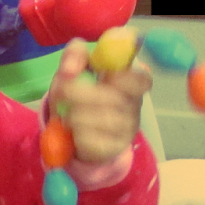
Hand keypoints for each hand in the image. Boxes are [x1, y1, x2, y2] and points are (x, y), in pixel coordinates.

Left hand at [46, 39, 152, 165]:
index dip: (123, 77)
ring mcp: (127, 128)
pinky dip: (76, 134)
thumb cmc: (79, 93)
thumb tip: (70, 66)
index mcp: (131, 80)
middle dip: (80, 94)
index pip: (142, 79)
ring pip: (102, 120)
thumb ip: (74, 57)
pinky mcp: (114, 148)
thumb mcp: (74, 69)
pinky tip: (74, 130)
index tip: (101, 75)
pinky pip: (93, 140)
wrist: (73, 130)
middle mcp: (134, 104)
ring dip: (75, 114)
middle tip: (62, 93)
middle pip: (114, 99)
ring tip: (67, 113)